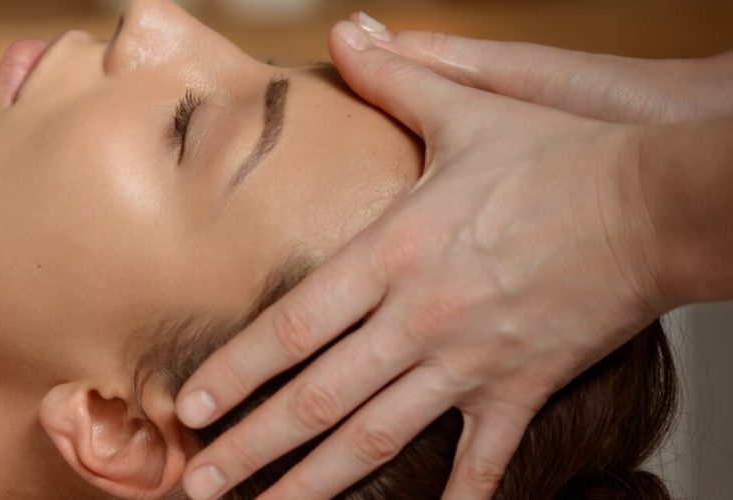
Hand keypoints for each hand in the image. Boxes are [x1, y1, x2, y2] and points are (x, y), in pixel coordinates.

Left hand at [174, 14, 674, 499]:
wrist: (657, 203)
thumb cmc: (561, 159)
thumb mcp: (468, 111)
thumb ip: (398, 76)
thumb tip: (349, 32)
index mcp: (393, 254)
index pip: (294, 323)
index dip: (236, 368)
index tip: (188, 404)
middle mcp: (419, 318)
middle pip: (318, 396)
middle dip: (252, 444)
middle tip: (198, 483)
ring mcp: (470, 360)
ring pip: (379, 435)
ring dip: (318, 481)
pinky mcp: (523, 386)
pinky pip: (484, 454)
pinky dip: (461, 494)